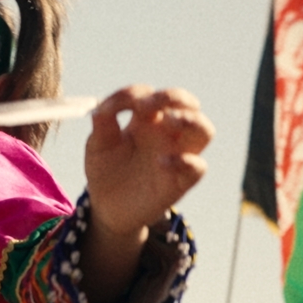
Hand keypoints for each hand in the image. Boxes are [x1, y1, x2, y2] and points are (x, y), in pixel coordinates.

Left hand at [83, 86, 211, 235]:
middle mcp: (167, 133)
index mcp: (146, 119)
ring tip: (168, 120)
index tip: (108, 109)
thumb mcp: (98, 146)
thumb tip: (103, 108)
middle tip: (146, 104)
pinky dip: (185, 161)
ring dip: (190, 119)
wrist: (106, 208)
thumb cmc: (106, 171)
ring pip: (205, 130)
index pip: (149, 94)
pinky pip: (198, 167)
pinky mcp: (181, 181)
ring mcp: (178, 155)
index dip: (132, 94)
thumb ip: (102, 125)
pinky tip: (161, 162)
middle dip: (171, 96)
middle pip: (187, 103)